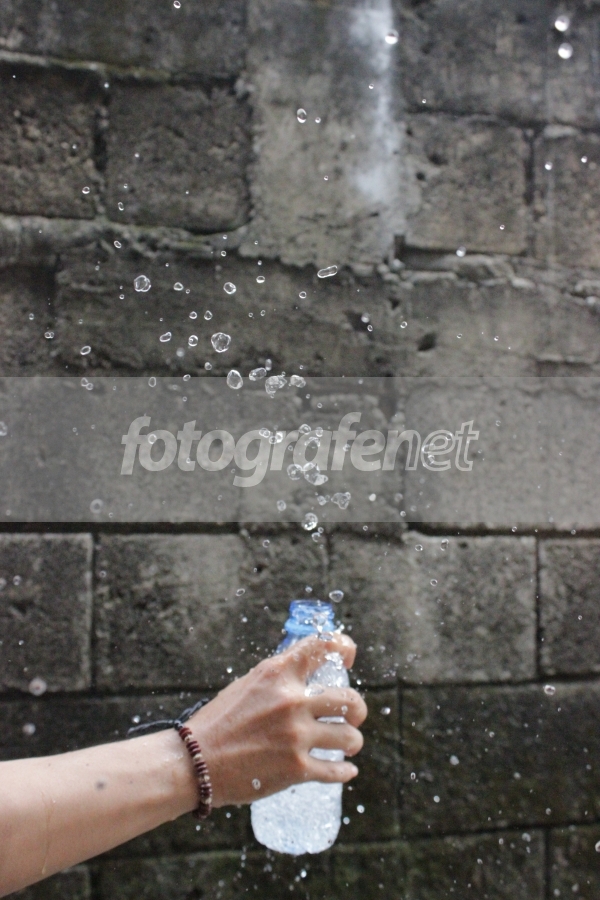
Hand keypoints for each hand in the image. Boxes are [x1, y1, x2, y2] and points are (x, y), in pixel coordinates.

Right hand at [188, 633, 366, 805]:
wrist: (195, 763)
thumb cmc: (220, 722)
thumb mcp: (249, 684)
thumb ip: (279, 677)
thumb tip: (309, 671)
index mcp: (277, 674)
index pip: (322, 646)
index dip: (343, 646)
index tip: (348, 654)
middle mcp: (291, 701)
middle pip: (349, 699)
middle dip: (358, 709)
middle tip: (354, 715)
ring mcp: (296, 736)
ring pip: (349, 736)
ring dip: (353, 741)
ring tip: (349, 743)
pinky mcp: (296, 769)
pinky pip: (336, 770)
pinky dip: (345, 770)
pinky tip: (347, 769)